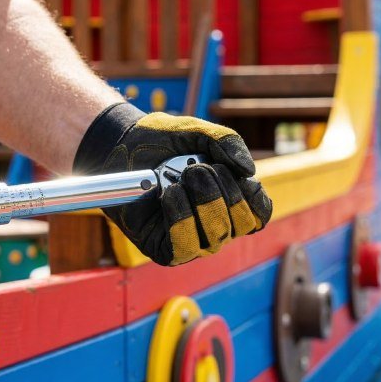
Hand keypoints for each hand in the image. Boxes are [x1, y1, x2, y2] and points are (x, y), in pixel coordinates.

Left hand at [73, 103, 272, 265]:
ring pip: (215, 236)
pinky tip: (169, 193)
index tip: (235, 173)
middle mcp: (215, 225)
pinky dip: (180, 216)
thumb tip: (248, 170)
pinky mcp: (164, 249)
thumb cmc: (162, 142)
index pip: (258, 214)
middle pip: (240, 225)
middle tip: (196, 168)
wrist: (122, 145)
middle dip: (222, 191)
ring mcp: (191, 240)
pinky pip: (183, 246)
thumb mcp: (197, 132)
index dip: (253, 195)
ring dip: (202, 201)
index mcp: (230, 202)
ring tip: (180, 177)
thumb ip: (226, 142)